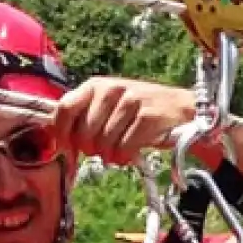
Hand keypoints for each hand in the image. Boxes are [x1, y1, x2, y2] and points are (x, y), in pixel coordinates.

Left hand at [52, 77, 197, 165]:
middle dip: (90, 149)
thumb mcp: (109, 105)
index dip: (61, 133)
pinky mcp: (148, 116)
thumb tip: (61, 140)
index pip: (65, 107)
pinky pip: (125, 146)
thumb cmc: (139, 111)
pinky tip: (130, 155)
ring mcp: (131, 101)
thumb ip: (85, 116)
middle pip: (84, 131)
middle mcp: (111, 89)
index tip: (66, 149)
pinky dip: (125, 156)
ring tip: (117, 155)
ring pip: (104, 142)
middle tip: (100, 153)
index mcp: (95, 85)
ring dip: (109, 155)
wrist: (181, 109)